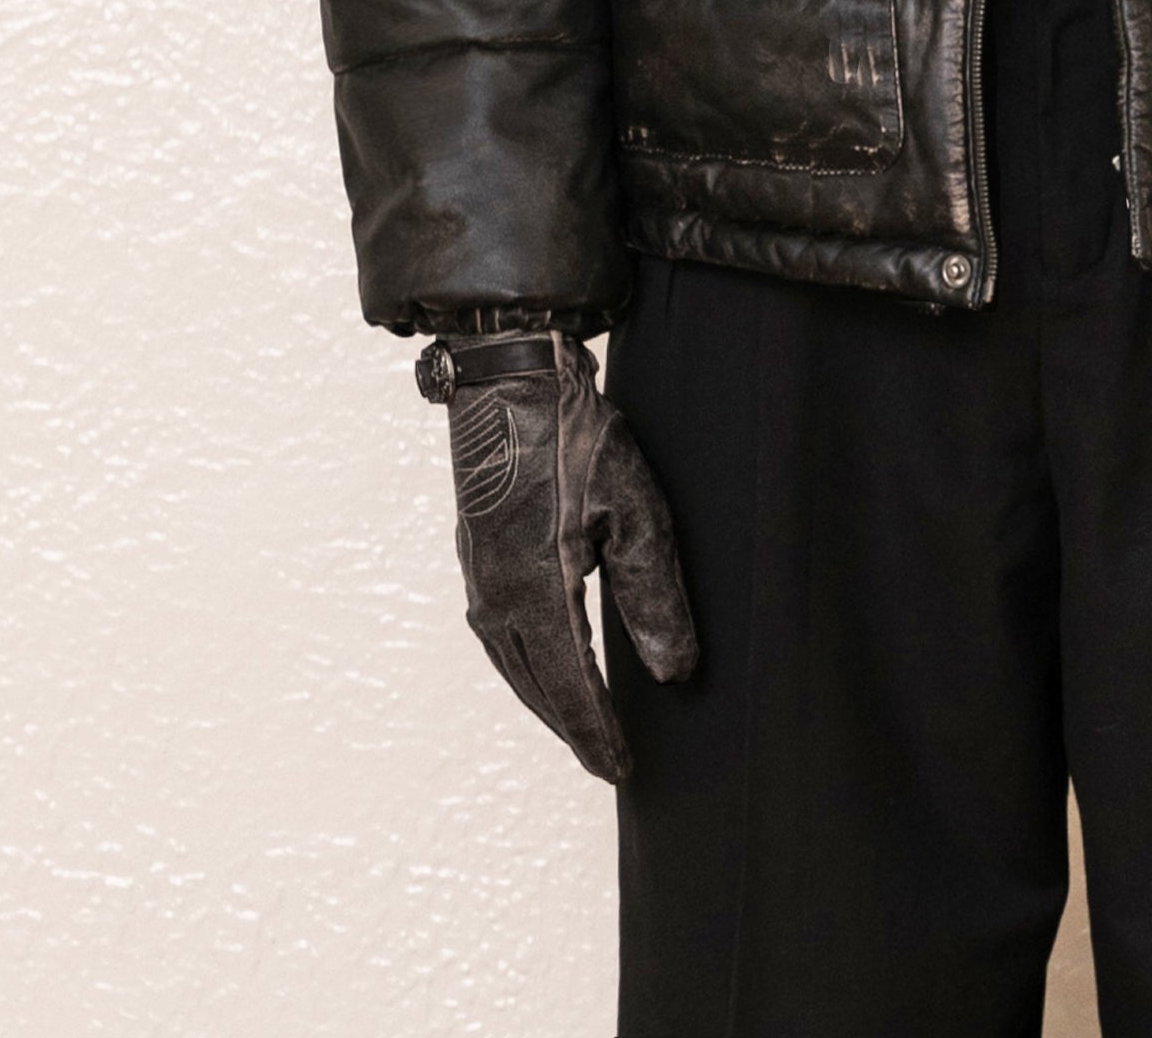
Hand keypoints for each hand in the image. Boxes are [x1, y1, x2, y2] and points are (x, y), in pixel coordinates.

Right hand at [421, 329, 697, 779]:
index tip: (622, 770)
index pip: (570, 687)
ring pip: (513, 664)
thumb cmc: (576, 438)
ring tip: (582, 725)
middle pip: (536, 687)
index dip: (597, 734)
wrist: (511, 380)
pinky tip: (547, 662)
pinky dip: (527, 664)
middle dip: (573, 728)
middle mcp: (495, 595)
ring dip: (548, 700)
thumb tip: (676, 670)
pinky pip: (500, 634)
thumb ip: (654, 594)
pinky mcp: (476, 556)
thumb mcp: (633, 510)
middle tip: (609, 762)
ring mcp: (478, 576)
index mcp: (533, 591)